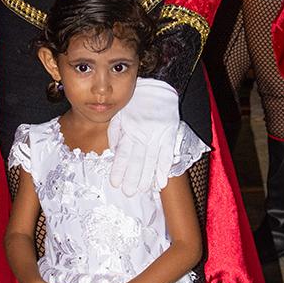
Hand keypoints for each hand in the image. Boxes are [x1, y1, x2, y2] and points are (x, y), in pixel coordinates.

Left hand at [109, 78, 179, 196]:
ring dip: (148, 177)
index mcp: (129, 130)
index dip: (119, 169)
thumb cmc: (135, 105)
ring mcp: (158, 136)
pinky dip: (164, 169)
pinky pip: (167, 154)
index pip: (123, 153)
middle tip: (129, 192)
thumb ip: (115, 134)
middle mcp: (143, 135)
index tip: (115, 183)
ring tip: (143, 190)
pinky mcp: (169, 135)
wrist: (157, 90)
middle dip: (133, 178)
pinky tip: (161, 182)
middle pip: (138, 160)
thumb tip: (113, 151)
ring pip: (152, 160)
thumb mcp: (120, 115)